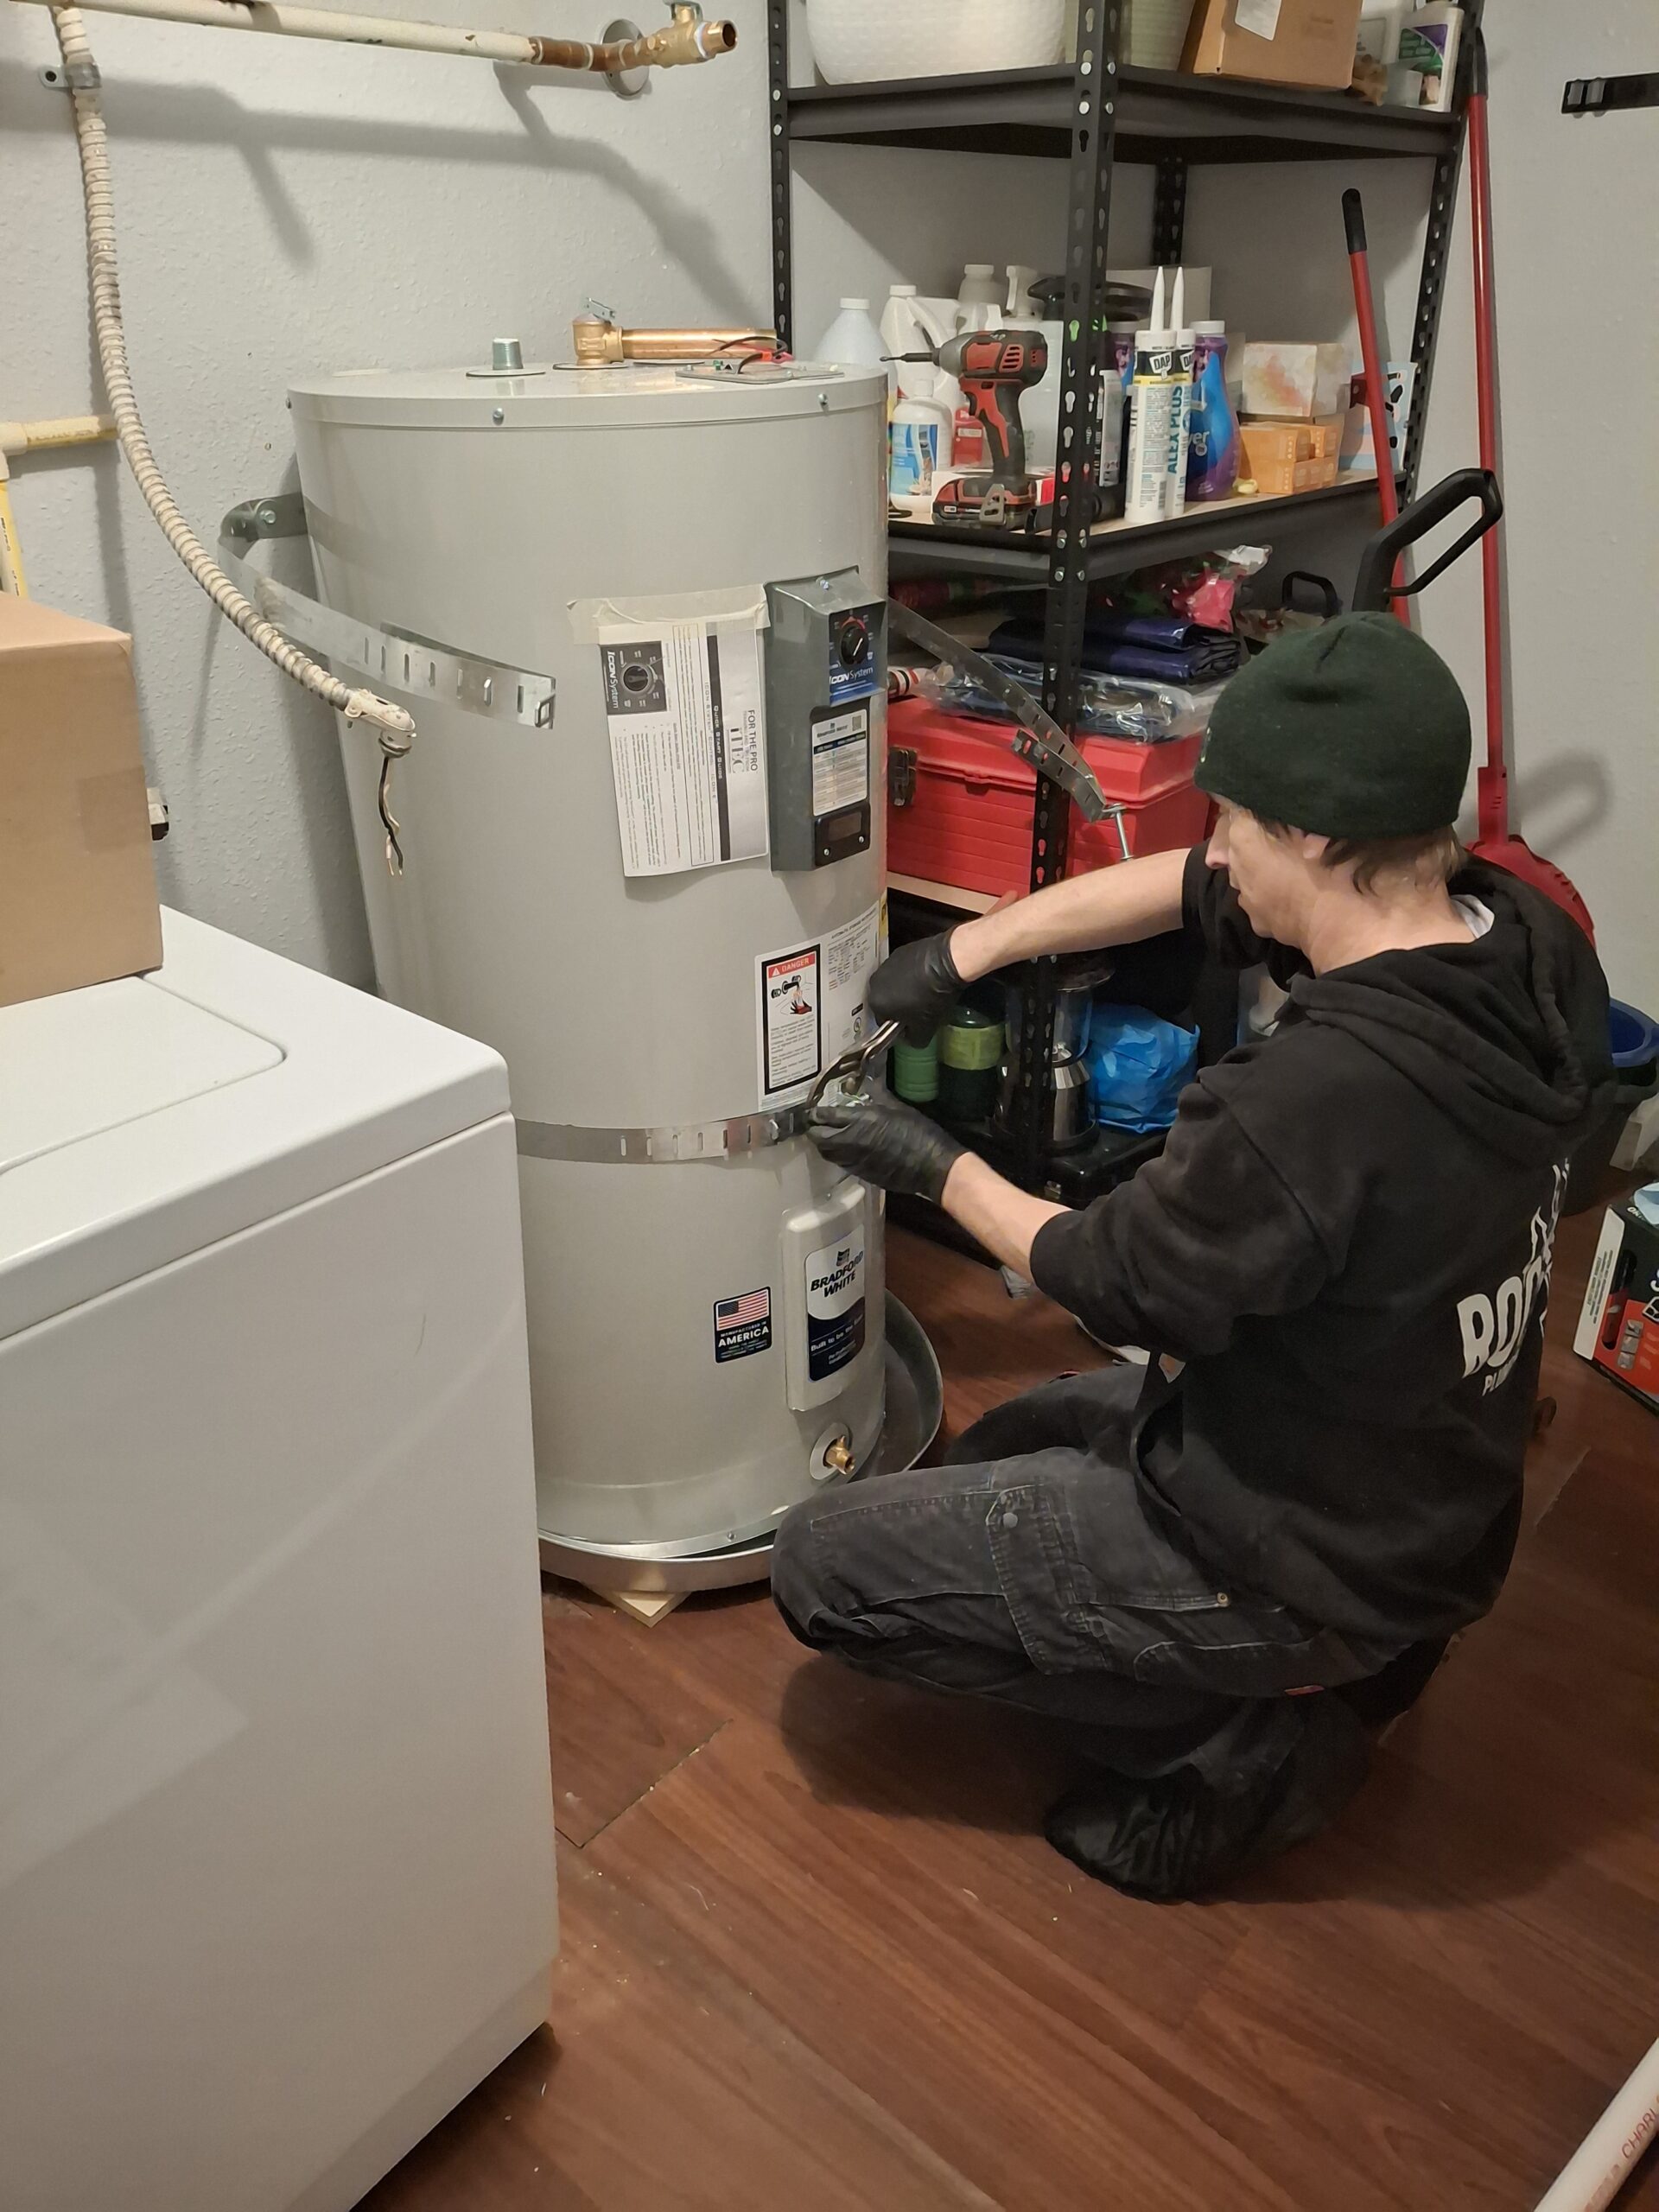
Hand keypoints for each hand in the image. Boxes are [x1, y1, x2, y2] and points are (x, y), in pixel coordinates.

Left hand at [806, 1090, 965, 1203]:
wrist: (930, 1166)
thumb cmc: (917, 1132)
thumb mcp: (897, 1107)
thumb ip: (877, 1095)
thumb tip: (865, 1082)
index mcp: (860, 1120)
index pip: (826, 1115)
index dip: (815, 1112)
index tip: (813, 1109)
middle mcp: (850, 1141)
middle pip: (818, 1137)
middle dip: (814, 1129)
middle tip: (816, 1122)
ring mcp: (853, 1160)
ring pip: (826, 1153)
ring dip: (823, 1143)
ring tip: (827, 1134)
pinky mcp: (860, 1173)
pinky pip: (840, 1162)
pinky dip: (836, 1154)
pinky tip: (844, 1148)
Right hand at [868, 931, 964, 1043]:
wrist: (947, 962)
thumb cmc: (932, 998)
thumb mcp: (926, 1029)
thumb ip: (913, 1039)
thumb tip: (909, 1038)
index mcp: (876, 1003)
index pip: (884, 1021)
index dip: (899, 1025)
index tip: (914, 1023)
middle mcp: (875, 983)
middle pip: (887, 1001)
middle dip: (900, 1006)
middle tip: (920, 1008)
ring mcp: (886, 964)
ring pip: (893, 984)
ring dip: (904, 989)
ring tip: (924, 991)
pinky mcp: (899, 951)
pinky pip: (901, 969)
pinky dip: (910, 974)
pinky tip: (926, 976)